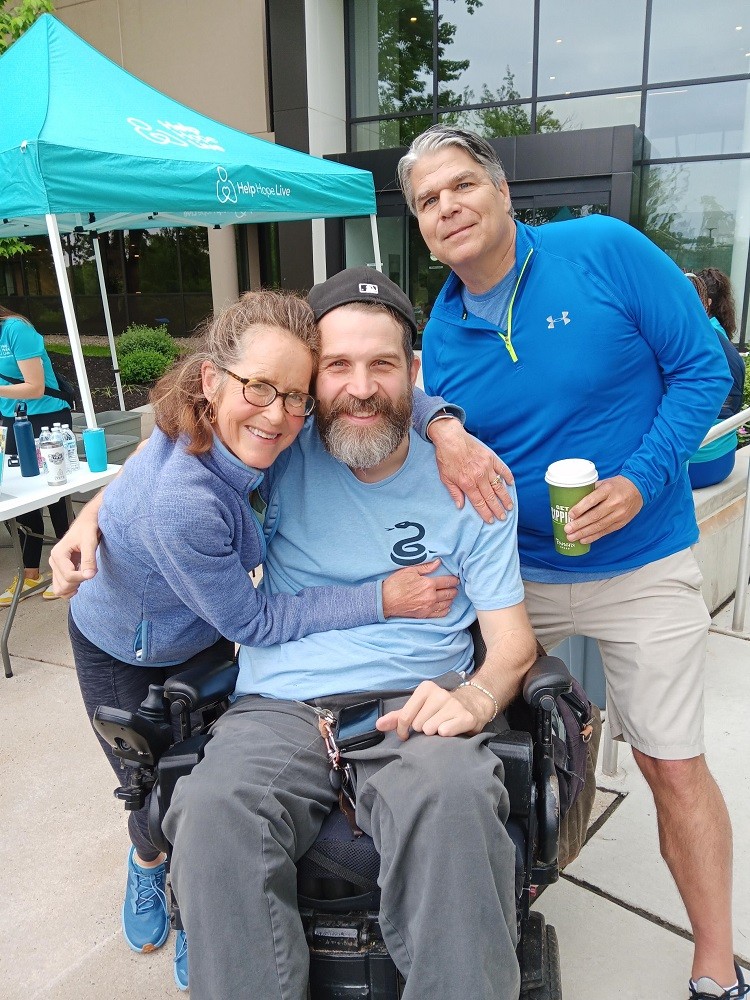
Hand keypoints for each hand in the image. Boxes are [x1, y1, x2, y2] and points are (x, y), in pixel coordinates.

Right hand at [49, 511, 100, 597]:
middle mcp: (54, 560)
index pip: (68, 576)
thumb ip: (89, 559)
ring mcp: (56, 565)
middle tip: (88, 572)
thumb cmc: (87, 529)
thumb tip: (89, 575)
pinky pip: (60, 585)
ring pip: (59, 588)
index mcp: (58, 554)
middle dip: (78, 582)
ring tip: (83, 578)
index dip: (82, 577)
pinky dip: (68, 589)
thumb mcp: (90, 542)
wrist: (86, 523)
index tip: (92, 572)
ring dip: (72, 588)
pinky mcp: (60, 569)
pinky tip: (78, 585)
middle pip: (63, 584)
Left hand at [376, 680, 491, 739]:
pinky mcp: (465, 717)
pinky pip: (445, 732)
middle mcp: (440, 694)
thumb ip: (398, 717)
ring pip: (431, 730)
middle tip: (432, 725)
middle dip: (423, 729)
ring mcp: (453, 705)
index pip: (404, 717)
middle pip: (418, 725)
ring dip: (434, 734)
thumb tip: (378, 725)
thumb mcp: (419, 708)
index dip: (404, 730)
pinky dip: (446, 735)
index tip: (408, 733)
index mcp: (425, 689)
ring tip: (442, 727)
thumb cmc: (440, 708)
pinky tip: (451, 730)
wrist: (473, 704)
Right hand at [382, 559, 458, 618]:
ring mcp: (428, 607)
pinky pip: (439, 614)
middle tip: (455, 587)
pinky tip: (446, 607)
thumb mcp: (410, 571)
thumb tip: (438, 563)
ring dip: (451, 599)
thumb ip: (426, 567)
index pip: (447, 582)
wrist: (385, 600)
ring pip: (446, 604)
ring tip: (451, 596)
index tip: (456, 579)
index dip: (453, 580)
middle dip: (454, 590)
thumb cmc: (395, 584)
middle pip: (448, 593)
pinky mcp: (424, 615)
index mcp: (428, 584)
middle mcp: (431, 597)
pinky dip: (445, 610)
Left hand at [428, 418, 513, 523]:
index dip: (485, 513)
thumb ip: (454, 493)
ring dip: (505, 497)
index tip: (491, 520)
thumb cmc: (446, 458)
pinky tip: (511, 484)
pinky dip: (507, 476)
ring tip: (509, 506)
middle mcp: (479, 477)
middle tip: (503, 517)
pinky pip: (502, 469)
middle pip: (491, 497)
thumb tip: (460, 506)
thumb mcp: (446, 478)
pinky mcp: (491, 458)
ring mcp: (487, 467)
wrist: (450, 438)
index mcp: (467, 483)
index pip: (479, 502)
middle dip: (498, 509)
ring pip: (499, 486)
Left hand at [565, 475, 642, 543]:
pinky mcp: (622, 522)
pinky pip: (606, 531)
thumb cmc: (616, 485)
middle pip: (595, 516)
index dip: (580, 508)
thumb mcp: (604, 482)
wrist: (639, 489)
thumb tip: (571, 500)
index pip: (592, 500)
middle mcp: (615, 502)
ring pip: (599, 526)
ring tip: (571, 537)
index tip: (570, 515)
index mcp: (608, 489)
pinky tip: (583, 540)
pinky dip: (594, 536)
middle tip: (567, 529)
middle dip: (579, 524)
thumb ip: (590, 490)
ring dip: (584, 533)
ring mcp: (619, 514)